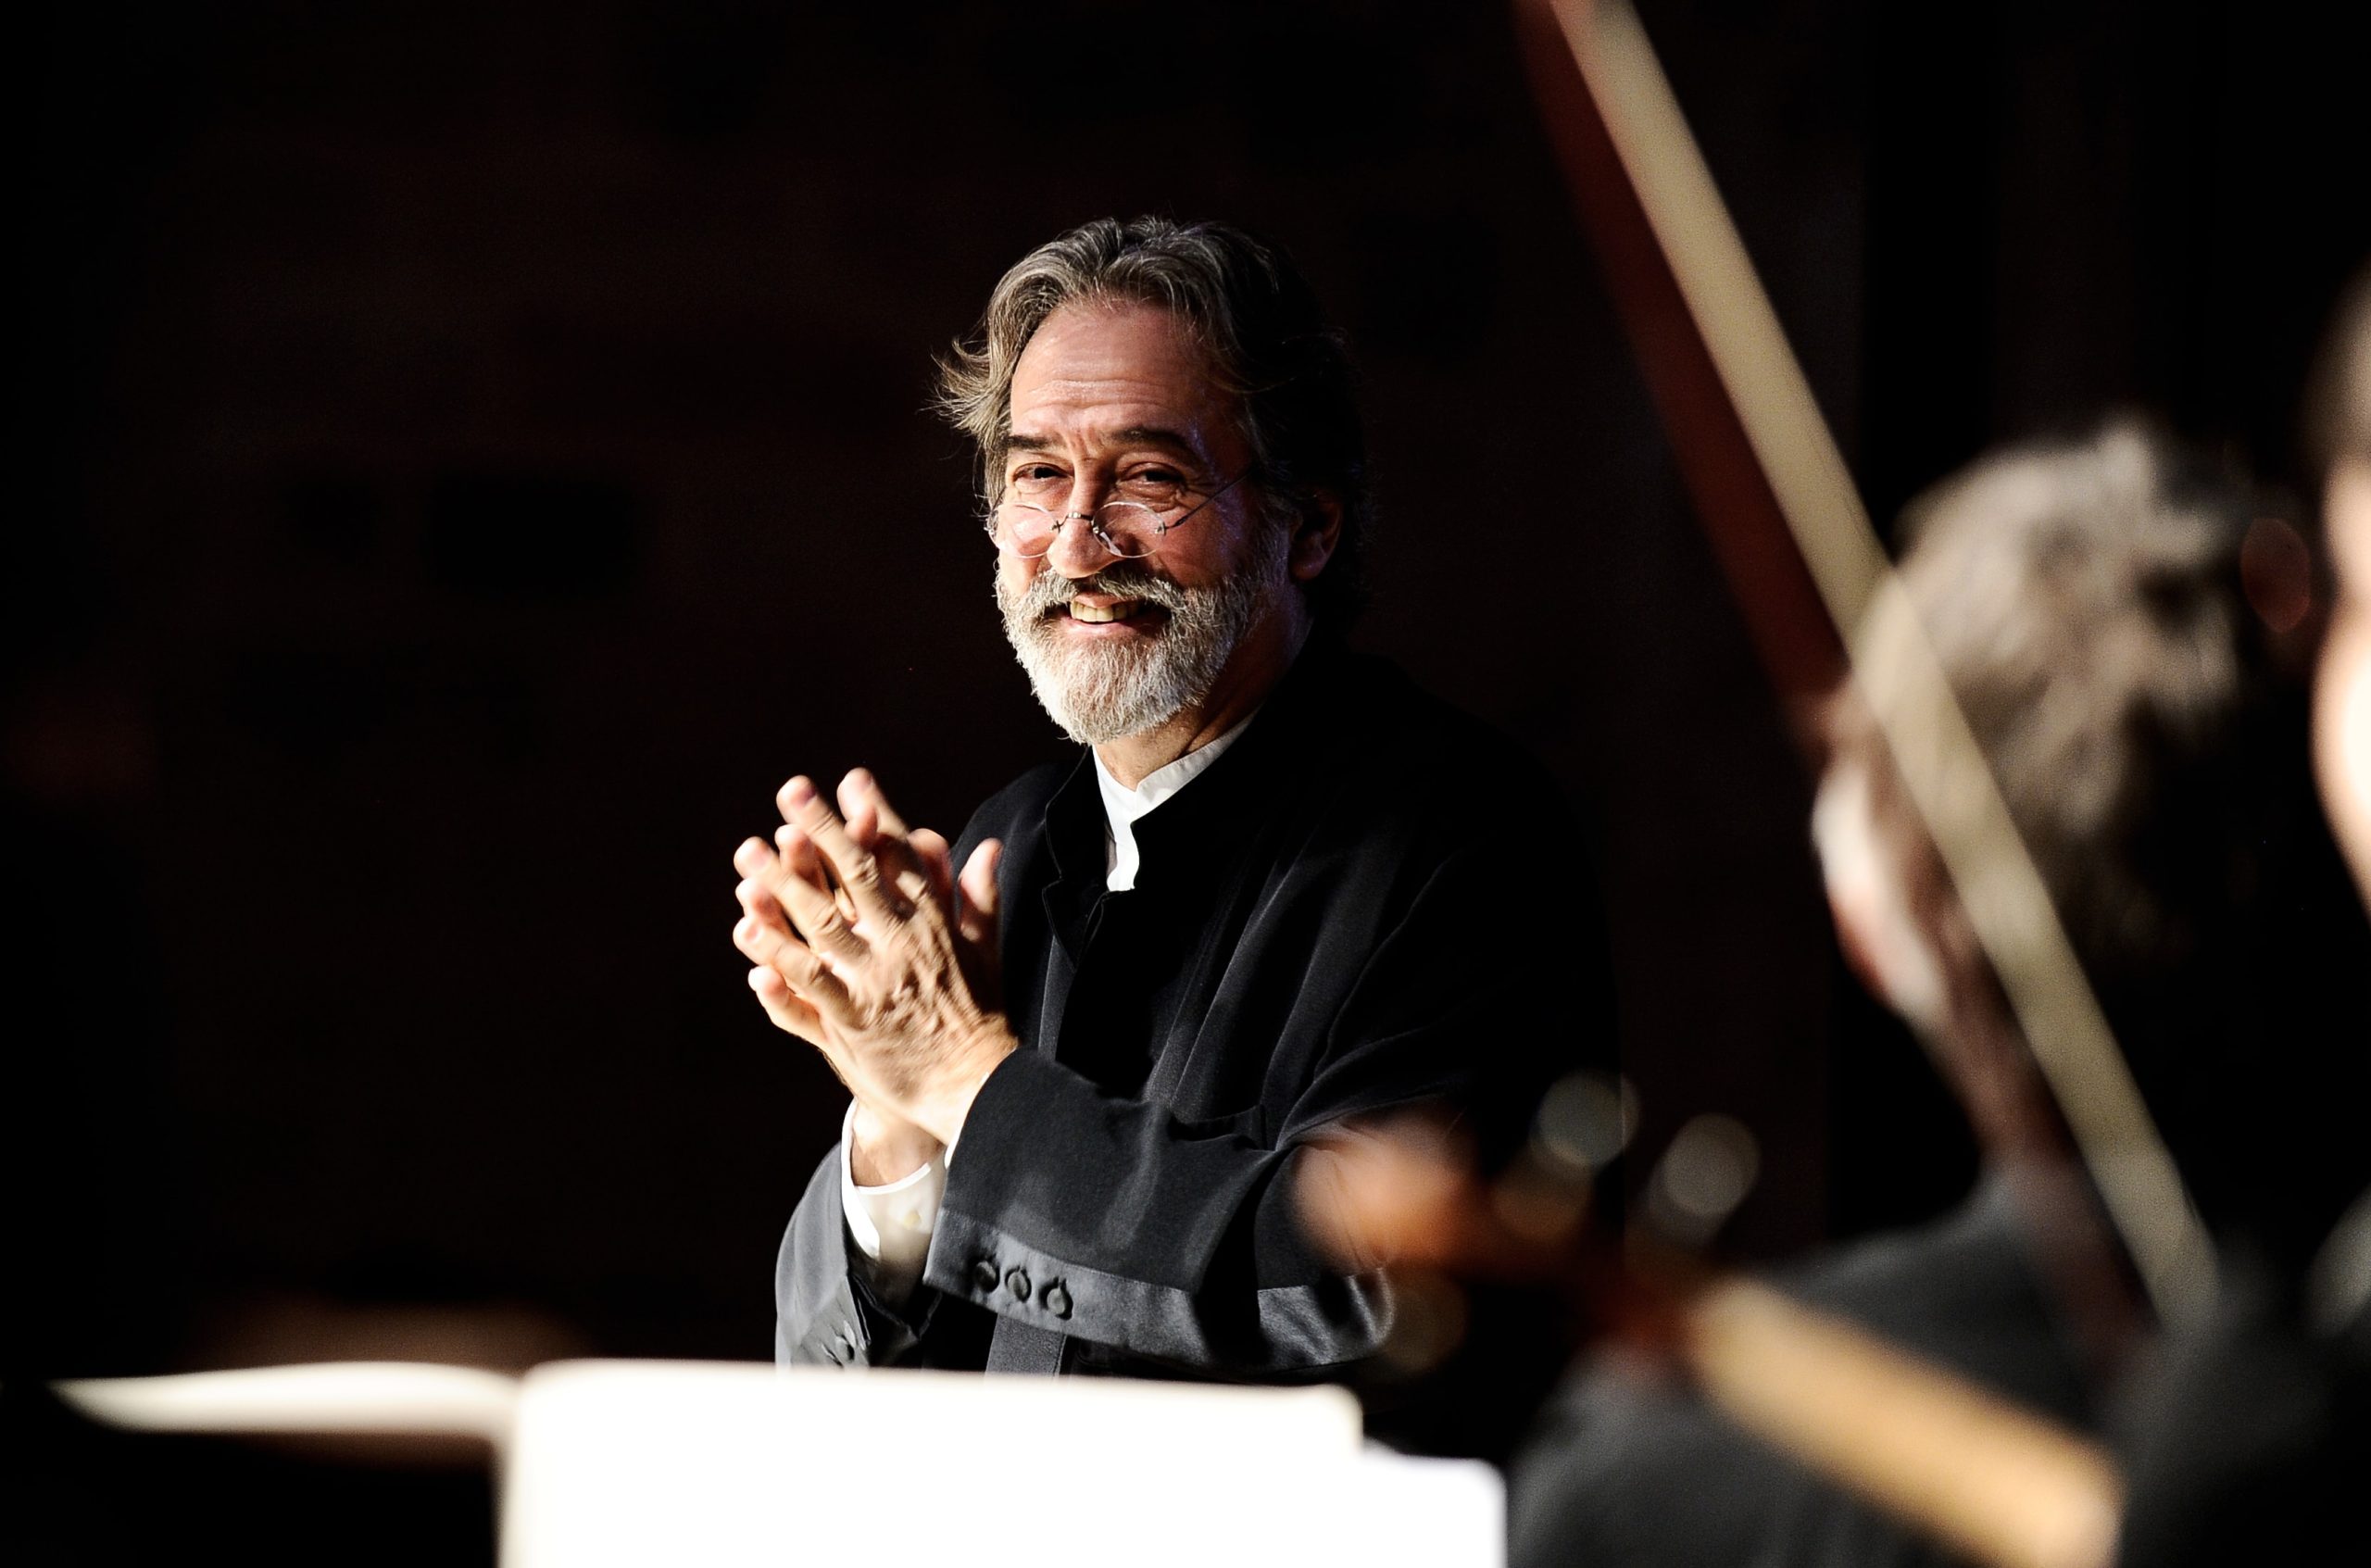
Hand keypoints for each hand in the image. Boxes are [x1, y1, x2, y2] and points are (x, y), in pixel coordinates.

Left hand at [733, 769, 1009, 1145]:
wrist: (978, 1086)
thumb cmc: (981, 1018)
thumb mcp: (986, 951)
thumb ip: (980, 896)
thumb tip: (988, 845)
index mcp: (934, 922)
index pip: (901, 856)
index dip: (875, 816)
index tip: (852, 780)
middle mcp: (904, 942)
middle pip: (855, 875)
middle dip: (821, 830)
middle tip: (790, 792)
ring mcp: (877, 979)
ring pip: (822, 922)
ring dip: (783, 886)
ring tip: (749, 854)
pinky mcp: (855, 1019)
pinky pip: (810, 982)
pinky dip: (779, 957)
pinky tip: (749, 932)